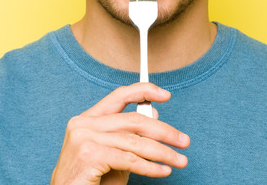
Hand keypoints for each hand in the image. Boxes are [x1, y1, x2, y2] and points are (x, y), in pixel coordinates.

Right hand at [50, 83, 189, 184]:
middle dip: (164, 131)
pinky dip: (150, 166)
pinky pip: (129, 159)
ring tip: (179, 160)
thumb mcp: (115, 157)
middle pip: (133, 120)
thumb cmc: (90, 182)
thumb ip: (131, 137)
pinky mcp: (88, 154)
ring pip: (135, 141)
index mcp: (87, 120)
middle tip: (184, 141)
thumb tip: (154, 114)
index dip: (144, 91)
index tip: (166, 95)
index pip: (118, 96)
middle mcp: (83, 124)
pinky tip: (163, 171)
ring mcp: (83, 138)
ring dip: (163, 152)